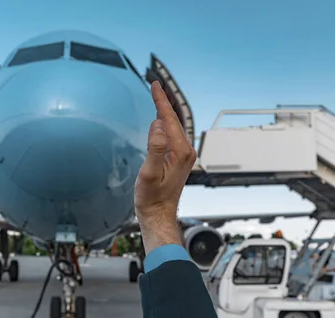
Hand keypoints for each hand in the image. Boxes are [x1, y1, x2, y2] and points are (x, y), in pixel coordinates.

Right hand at [135, 81, 196, 253]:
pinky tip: (161, 120)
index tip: (155, 85)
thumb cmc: (152, 198)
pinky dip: (166, 123)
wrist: (158, 214)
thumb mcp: (149, 173)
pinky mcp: (179, 160)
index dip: (160, 101)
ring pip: (174, 127)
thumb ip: (154, 148)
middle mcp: (185, 152)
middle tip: (155, 85)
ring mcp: (183, 156)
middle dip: (164, 102)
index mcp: (179, 152)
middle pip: (174, 120)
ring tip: (158, 97)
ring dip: (165, 111)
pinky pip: (173, 135)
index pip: (169, 119)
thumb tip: (158, 125)